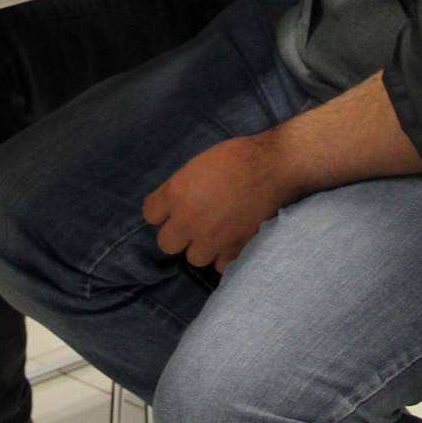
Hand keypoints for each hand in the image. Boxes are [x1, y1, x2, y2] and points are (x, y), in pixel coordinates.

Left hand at [142, 134, 289, 270]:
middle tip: (192, 223)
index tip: (171, 207)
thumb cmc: (236, 157)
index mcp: (176, 194)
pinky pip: (220, 265)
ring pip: (194, 258)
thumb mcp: (198, 164)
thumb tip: (177, 200)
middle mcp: (188, 221)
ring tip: (214, 233)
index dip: (161, 210)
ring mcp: (211, 239)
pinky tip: (230, 242)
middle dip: (177, 234)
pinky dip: (224, 256)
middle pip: (166, 243)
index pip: (150, 214)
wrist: (271, 168)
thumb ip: (182, 187)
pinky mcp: (234, 249)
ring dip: (201, 247)